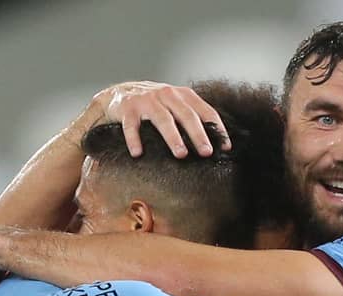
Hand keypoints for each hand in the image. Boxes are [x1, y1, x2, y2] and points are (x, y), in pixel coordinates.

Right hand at [90, 81, 230, 158]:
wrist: (118, 94)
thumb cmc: (152, 105)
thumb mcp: (174, 105)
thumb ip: (191, 117)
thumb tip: (213, 144)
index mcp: (182, 95)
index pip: (205, 111)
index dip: (216, 128)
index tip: (224, 147)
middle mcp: (166, 94)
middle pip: (186, 115)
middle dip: (198, 134)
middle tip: (206, 152)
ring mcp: (147, 100)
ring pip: (162, 119)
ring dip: (173, 137)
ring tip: (181, 154)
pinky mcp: (127, 108)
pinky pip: (131, 125)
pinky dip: (134, 139)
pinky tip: (138, 153)